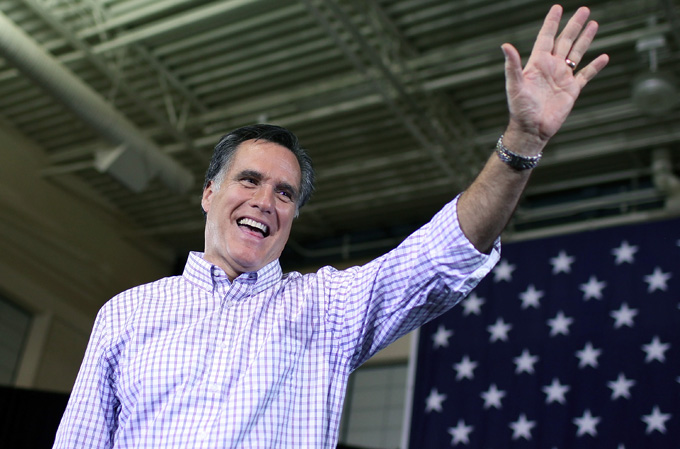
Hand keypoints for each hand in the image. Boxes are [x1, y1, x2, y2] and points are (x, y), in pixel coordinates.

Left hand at [502, 5, 608, 149]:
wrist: (532, 130)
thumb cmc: (520, 109)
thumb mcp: (514, 85)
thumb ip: (512, 65)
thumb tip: (505, 45)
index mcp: (537, 64)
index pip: (546, 37)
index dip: (552, 23)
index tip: (557, 7)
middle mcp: (551, 67)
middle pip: (565, 41)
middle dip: (574, 25)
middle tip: (584, 9)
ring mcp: (562, 78)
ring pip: (577, 53)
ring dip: (585, 39)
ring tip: (594, 23)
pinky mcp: (572, 90)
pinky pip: (585, 75)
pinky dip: (595, 66)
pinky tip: (604, 57)